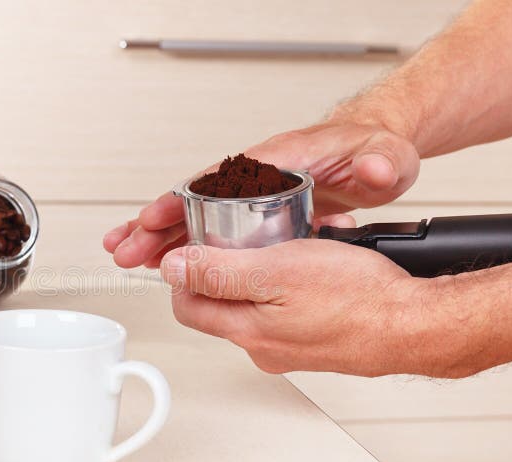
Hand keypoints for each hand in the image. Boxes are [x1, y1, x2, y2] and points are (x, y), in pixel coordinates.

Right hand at [103, 122, 418, 267]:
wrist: (382, 154)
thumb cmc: (377, 152)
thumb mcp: (387, 156)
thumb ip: (381, 162)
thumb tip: (375, 169)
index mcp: (278, 160)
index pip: (216, 180)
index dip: (181, 200)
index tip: (154, 220)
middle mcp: (258, 176)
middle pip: (194, 199)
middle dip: (155, 225)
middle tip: (125, 248)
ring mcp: (255, 194)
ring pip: (197, 214)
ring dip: (162, 237)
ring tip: (129, 256)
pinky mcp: (259, 211)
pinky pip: (213, 226)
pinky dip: (186, 242)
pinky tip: (168, 259)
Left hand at [158, 239, 439, 377]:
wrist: (415, 325)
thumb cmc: (358, 299)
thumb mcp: (276, 270)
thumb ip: (218, 271)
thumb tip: (172, 268)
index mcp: (246, 331)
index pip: (187, 305)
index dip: (187, 271)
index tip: (203, 246)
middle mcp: (264, 347)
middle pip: (222, 303)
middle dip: (232, 265)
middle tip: (254, 241)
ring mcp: (291, 347)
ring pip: (259, 301)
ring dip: (270, 269)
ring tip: (296, 246)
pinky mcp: (316, 341)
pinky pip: (291, 307)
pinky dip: (298, 282)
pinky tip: (320, 263)